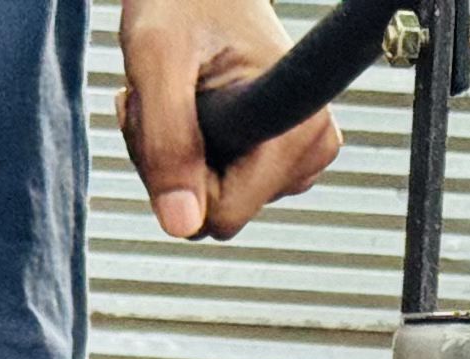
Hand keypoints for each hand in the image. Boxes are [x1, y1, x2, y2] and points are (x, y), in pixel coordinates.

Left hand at [118, 0, 342, 240]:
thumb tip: (181, 225)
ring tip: (179, 96)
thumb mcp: (158, 62)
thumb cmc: (184, 1)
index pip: (223, 214)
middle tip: (164, 100)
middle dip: (175, 166)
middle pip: (217, 214)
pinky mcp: (283, 159)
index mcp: (297, 127)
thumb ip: (167, 142)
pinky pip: (223, 191)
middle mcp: (311, 148)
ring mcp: (299, 157)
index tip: (171, 110)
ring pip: (215, 205)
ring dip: (178, 157)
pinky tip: (193, 107)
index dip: (180, 175)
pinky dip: (191, 155)